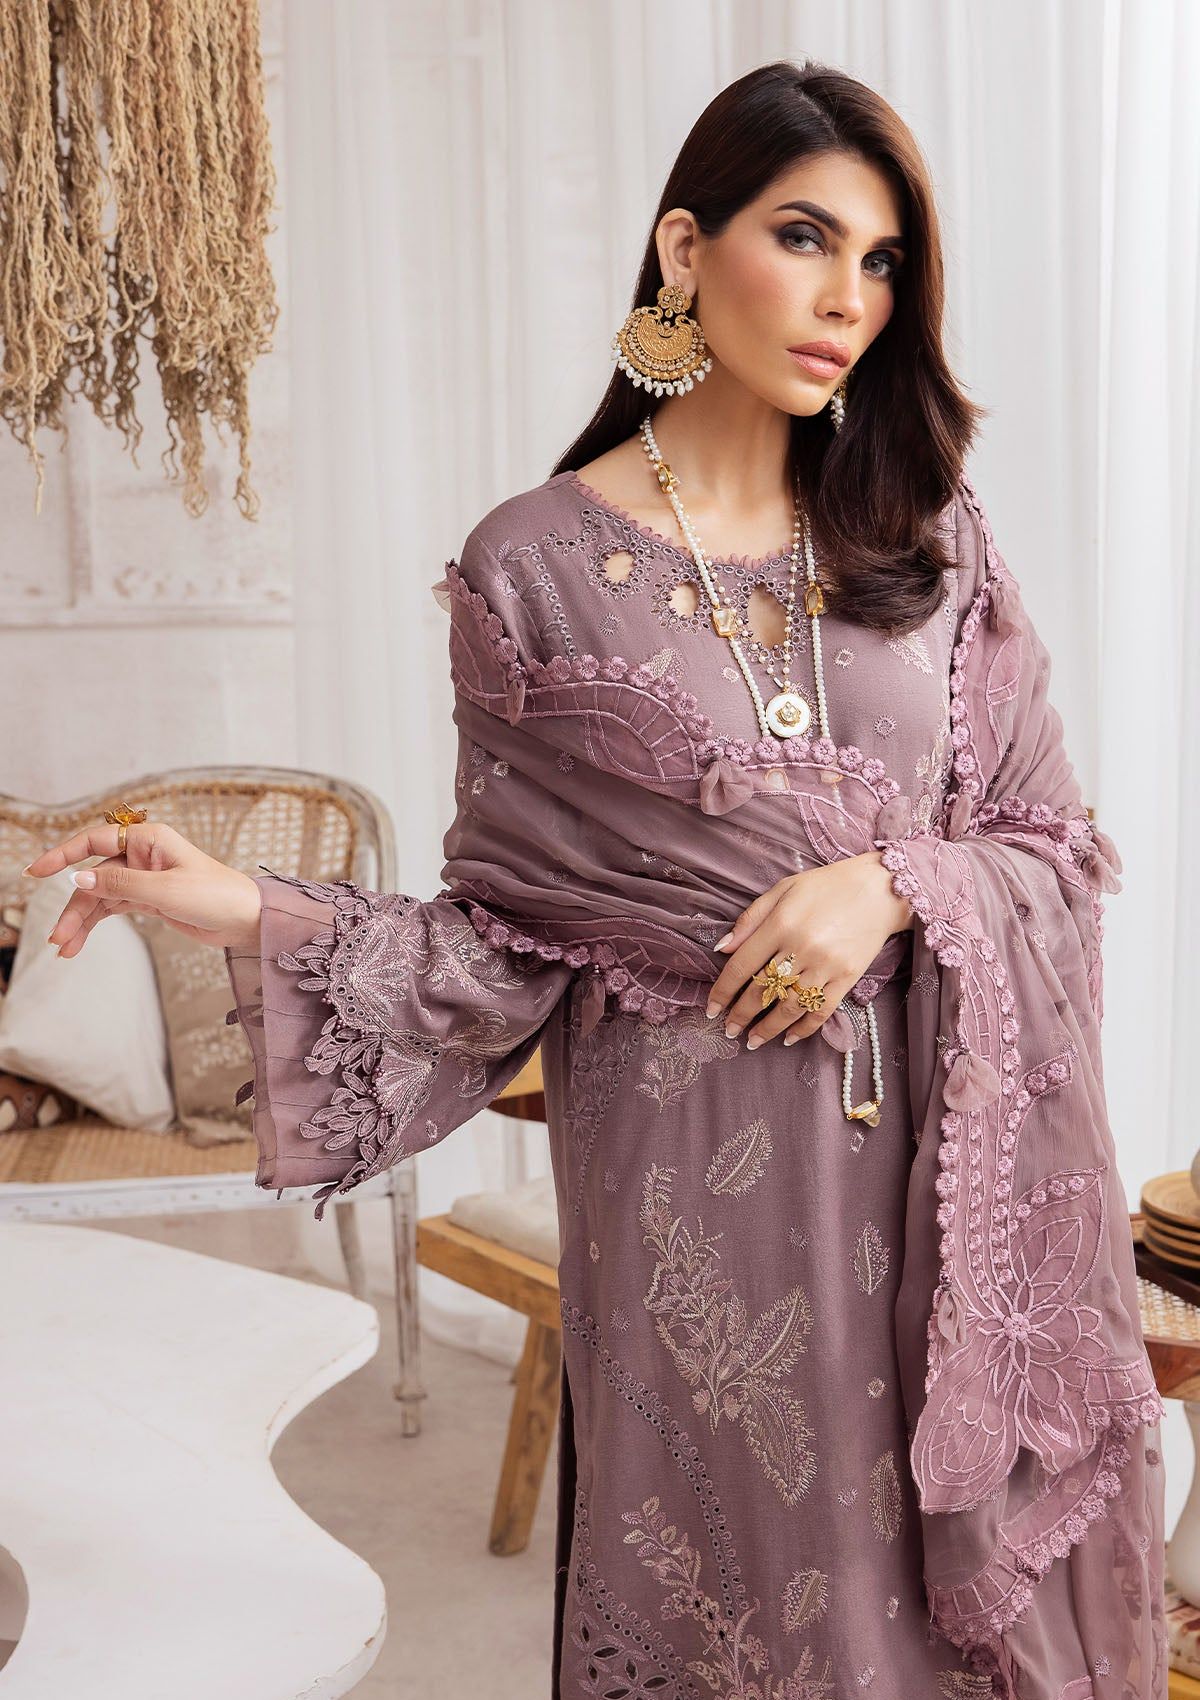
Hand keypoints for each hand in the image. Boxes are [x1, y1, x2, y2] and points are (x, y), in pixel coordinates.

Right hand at [23, 820, 262, 957]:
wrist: (247, 920)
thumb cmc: (216, 895)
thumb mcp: (166, 891)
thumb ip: (121, 885)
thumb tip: (79, 878)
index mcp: (147, 840)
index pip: (94, 841)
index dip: (62, 855)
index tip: (36, 871)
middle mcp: (141, 855)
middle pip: (93, 877)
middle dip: (74, 907)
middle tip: (56, 937)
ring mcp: (143, 878)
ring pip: (99, 897)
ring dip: (81, 921)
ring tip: (63, 948)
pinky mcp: (148, 899)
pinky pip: (112, 908)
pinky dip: (95, 925)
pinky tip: (78, 943)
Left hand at [705, 851, 912, 1049]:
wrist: (879, 889)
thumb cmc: (826, 886)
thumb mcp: (783, 889)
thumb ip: (750, 919)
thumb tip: (722, 948)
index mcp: (781, 924)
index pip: (742, 966)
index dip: (723, 991)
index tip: (712, 1008)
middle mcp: (802, 948)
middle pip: (763, 990)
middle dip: (741, 1015)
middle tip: (728, 1030)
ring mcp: (826, 965)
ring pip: (789, 1007)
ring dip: (767, 1028)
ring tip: (753, 1041)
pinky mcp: (848, 978)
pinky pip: (821, 1010)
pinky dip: (803, 1028)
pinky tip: (788, 1038)